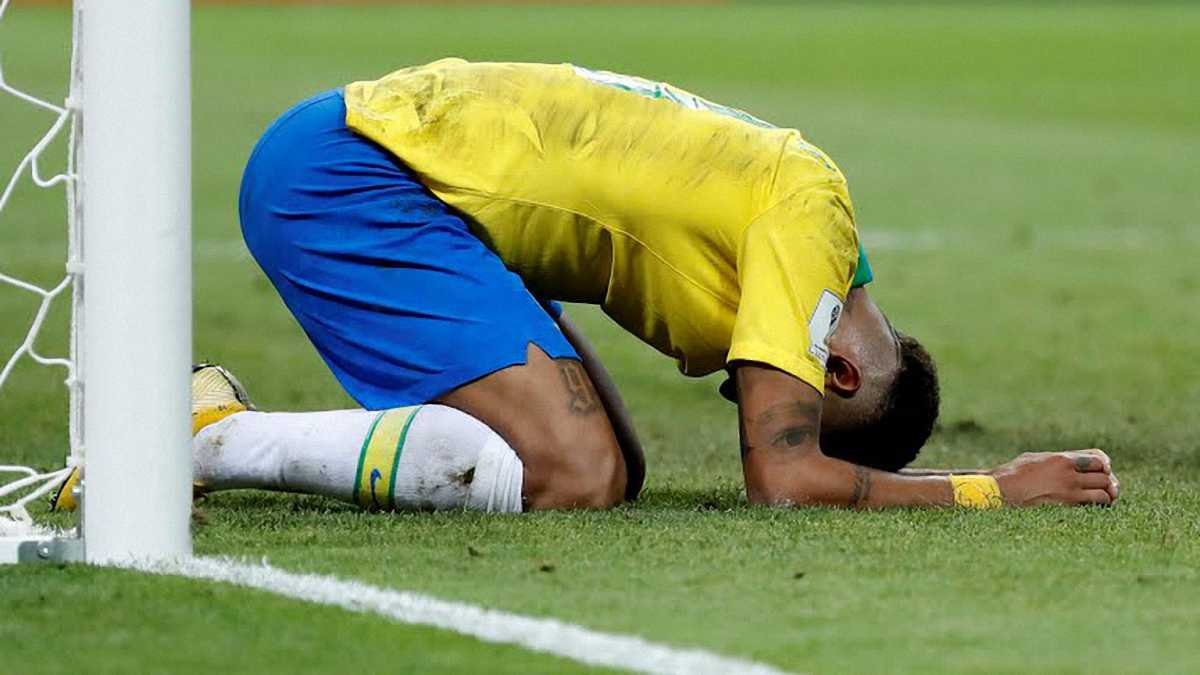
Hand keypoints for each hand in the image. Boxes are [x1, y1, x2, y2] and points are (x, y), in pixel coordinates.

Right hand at [991, 449, 1119, 506]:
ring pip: (1104, 494)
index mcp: (1061, 458)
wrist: (1000, 492)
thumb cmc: (1013, 475)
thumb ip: (1057, 459)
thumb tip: (1074, 462)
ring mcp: (1068, 492)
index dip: (1104, 464)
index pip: (1098, 457)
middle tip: (1106, 488)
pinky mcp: (1066, 508)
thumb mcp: (1036, 458)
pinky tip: (1092, 508)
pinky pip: (1093, 507)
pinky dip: (1098, 507)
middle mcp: (1068, 473)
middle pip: (1104, 476)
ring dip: (1106, 497)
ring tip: (1102, 499)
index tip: (1104, 470)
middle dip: (1108, 482)